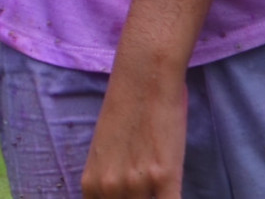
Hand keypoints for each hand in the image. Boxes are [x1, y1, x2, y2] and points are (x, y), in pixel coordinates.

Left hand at [80, 61, 187, 198]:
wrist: (143, 78)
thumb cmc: (124, 109)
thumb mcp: (104, 153)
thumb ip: (109, 180)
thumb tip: (119, 193)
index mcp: (91, 184)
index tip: (132, 197)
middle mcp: (109, 188)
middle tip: (148, 189)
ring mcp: (136, 184)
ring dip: (157, 198)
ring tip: (162, 187)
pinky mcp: (165, 177)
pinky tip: (173, 190)